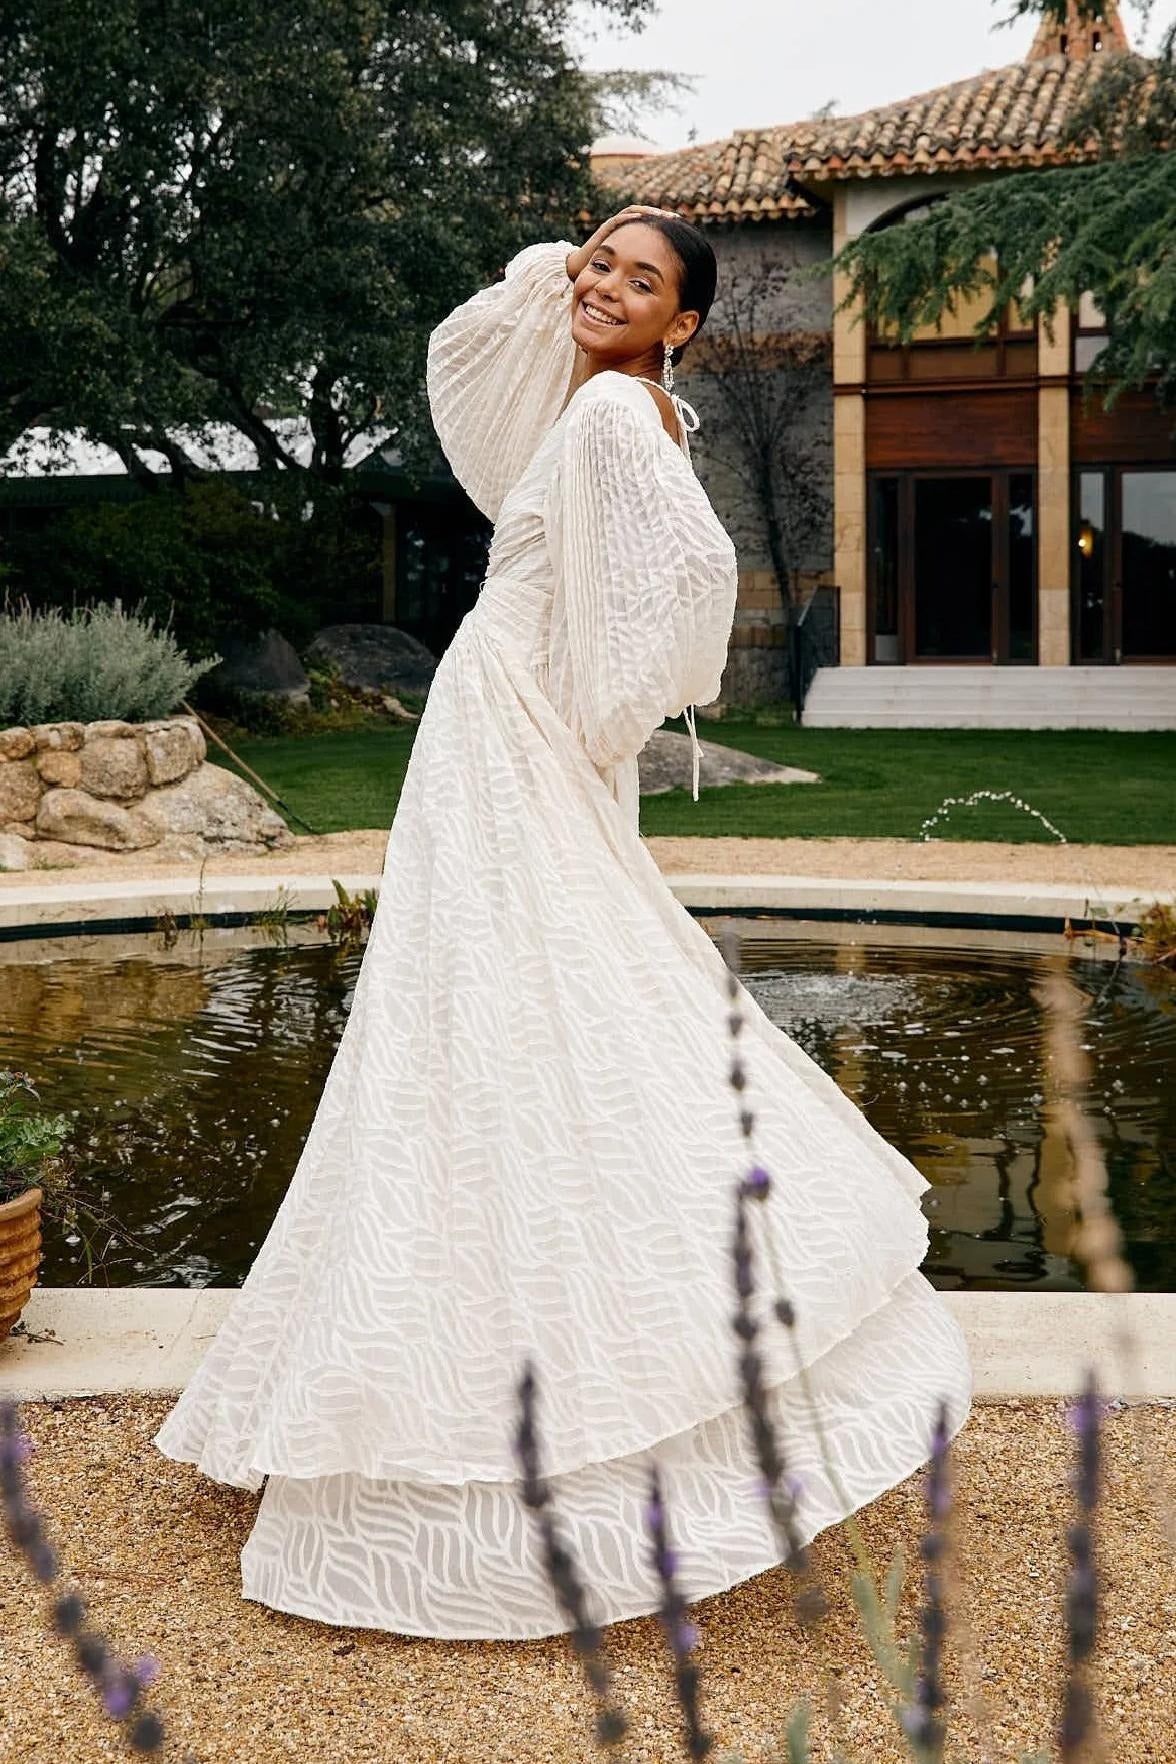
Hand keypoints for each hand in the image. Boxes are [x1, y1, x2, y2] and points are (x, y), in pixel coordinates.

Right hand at [565, 205, 681, 281]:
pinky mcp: (607, 227)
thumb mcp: (630, 280)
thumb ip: (645, 281)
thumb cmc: (604, 279)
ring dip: (652, 214)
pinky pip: (623, 217)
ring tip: (666, 216)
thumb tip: (667, 291)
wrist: (579, 272)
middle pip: (648, 219)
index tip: (683, 232)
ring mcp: (617, 227)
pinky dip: (634, 216)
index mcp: (633, 242)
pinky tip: (645, 217)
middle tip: (678, 220)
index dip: (667, 229)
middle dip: (664, 218)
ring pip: (637, 214)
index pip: (653, 229)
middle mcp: (626, 231)